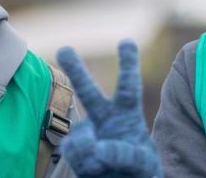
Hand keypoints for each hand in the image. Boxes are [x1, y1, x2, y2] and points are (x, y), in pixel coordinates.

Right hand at [56, 39, 161, 177]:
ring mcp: (87, 135)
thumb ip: (122, 153)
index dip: (128, 64)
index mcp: (127, 115)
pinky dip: (84, 161)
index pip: (129, 87)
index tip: (126, 41)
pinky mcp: (75, 152)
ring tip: (105, 163)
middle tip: (64, 50)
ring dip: (88, 148)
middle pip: (89, 94)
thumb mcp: (142, 162)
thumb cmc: (139, 170)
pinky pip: (74, 152)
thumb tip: (93, 146)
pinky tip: (94, 167)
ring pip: (80, 135)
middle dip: (76, 71)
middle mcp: (105, 120)